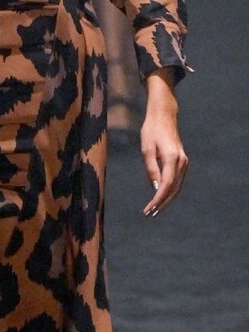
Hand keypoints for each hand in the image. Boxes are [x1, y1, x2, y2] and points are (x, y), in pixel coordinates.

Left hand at [140, 74, 187, 215]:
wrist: (164, 117)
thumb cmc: (151, 131)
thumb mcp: (146, 149)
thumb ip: (151, 169)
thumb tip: (156, 188)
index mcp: (172, 158)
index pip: (167, 185)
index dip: (158, 199)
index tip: (149, 209)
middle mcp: (181, 161)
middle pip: (174, 188)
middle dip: (162, 203)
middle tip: (150, 214)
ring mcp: (184, 162)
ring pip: (177, 186)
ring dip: (166, 198)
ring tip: (154, 209)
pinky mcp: (182, 161)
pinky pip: (177, 180)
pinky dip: (170, 190)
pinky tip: (161, 197)